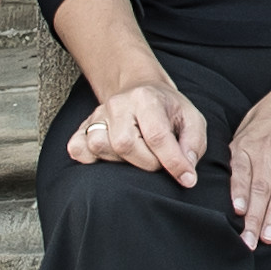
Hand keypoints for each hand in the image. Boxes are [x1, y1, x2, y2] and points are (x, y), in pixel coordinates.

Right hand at [67, 74, 206, 186]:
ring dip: (121, 161)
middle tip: (158, 160)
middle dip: (147, 162)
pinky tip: (110, 158)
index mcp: (147, 98)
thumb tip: (186, 173)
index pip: (157, 136)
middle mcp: (118, 104)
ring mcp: (97, 115)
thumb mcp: (191, 119)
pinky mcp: (83, 127)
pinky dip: (91, 159)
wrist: (140, 90)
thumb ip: (193, 144)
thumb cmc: (168, 110)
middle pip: (125, 144)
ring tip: (136, 156)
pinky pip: (77, 149)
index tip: (187, 179)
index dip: (173, 162)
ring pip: (99, 146)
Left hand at [227, 83, 270, 248]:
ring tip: (270, 238)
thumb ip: (239, 154)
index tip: (236, 216)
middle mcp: (270, 147)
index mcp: (248, 142)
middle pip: (260, 187)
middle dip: (254, 217)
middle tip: (249, 242)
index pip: (241, 174)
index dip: (238, 195)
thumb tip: (227, 185)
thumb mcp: (248, 127)